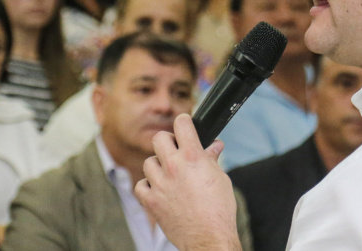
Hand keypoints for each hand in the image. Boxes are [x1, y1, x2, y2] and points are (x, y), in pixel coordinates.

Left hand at [135, 114, 240, 250]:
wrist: (209, 239)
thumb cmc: (219, 210)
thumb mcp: (220, 179)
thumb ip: (212, 159)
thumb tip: (214, 147)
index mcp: (193, 157)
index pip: (182, 124)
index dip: (184, 122)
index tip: (185, 125)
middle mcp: (173, 167)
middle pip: (159, 138)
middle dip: (168, 141)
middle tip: (175, 151)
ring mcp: (160, 184)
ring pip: (149, 162)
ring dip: (158, 166)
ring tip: (169, 175)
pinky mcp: (151, 201)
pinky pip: (140, 185)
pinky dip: (147, 185)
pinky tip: (159, 189)